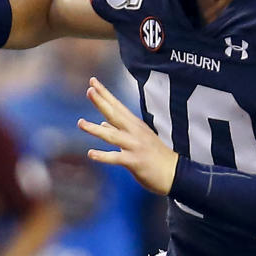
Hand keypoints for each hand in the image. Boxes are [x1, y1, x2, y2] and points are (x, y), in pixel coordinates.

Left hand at [78, 77, 178, 194]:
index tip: (93, 81)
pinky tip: (91, 153)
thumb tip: (103, 123)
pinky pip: (116, 158)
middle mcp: (135, 132)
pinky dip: (103, 156)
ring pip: (112, 136)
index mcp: (135, 125)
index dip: (105, 94)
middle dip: (101, 102)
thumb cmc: (156, 156)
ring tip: (80, 123)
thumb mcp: (139, 138)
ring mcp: (135, 146)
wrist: (175, 173)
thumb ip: (120, 130)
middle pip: (115, 115)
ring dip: (95, 129)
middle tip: (89, 90)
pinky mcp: (135, 161)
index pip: (117, 106)